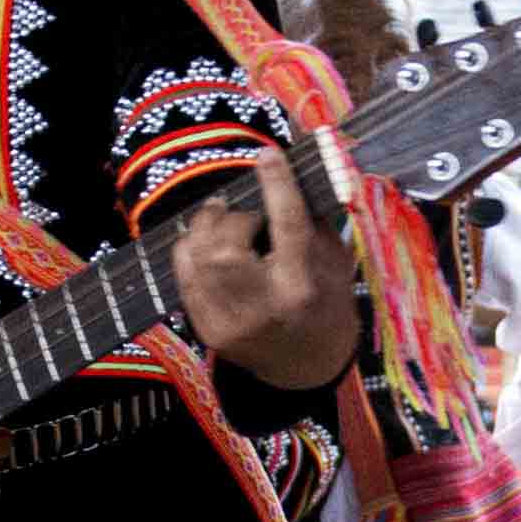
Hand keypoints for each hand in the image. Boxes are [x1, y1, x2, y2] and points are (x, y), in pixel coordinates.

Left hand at [162, 145, 365, 390]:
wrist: (306, 366)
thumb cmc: (326, 305)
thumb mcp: (336, 262)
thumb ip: (314, 218)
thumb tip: (293, 170)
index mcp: (303, 288)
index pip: (288, 228)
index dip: (277, 186)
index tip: (268, 155)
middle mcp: (263, 307)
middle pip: (228, 246)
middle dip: (232, 217)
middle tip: (243, 212)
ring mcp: (229, 322)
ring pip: (198, 259)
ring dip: (205, 228)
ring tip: (220, 218)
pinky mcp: (207, 330)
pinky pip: (184, 276)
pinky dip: (190, 250)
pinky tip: (206, 243)